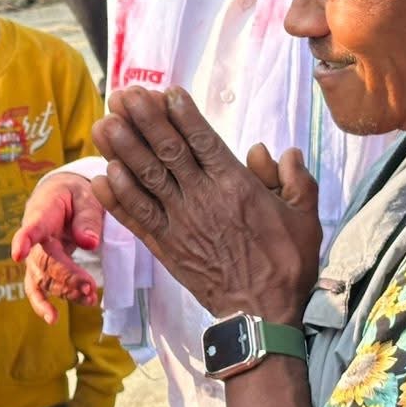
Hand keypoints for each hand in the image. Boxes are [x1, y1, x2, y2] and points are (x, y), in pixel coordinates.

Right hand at [12, 172, 103, 324]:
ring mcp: (34, 256)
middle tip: (90, 288)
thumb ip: (88, 218)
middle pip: (44, 262)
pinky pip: (36, 289)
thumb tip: (89, 243)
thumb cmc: (75, 196)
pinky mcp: (38, 269)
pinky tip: (52, 319)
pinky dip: (42, 305)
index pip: (32, 227)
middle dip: (66, 277)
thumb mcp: (87, 197)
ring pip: (44, 279)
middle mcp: (34, 238)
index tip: (18, 254)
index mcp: (44, 213)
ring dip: (65, 291)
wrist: (60, 198)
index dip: (24, 240)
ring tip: (90, 297)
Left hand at [90, 87, 321, 322]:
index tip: (164, 91)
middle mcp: (203, 199)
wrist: (262, 315)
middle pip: (167, 152)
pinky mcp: (165, 246)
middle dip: (144, 120)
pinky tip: (100, 175)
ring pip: (145, 179)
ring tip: (103, 124)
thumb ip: (293, 179)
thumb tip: (274, 150)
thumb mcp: (305, 217)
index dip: (182, 114)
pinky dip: (117, 198)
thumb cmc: (287, 263)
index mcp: (236, 186)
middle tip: (124, 95)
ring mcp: (180, 223)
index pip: (203, 141)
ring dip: (122, 150)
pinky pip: (137, 218)